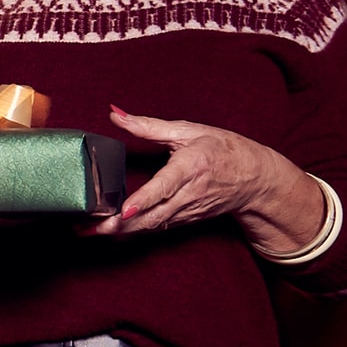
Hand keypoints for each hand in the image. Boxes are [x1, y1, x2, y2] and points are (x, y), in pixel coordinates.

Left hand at [85, 107, 324, 250]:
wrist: (256, 178)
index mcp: (192, 166)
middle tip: (91, 228)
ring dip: (123, 231)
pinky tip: (110, 231)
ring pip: (154, 225)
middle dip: (122, 224)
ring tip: (90, 231)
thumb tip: (115, 114)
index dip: (144, 199)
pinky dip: (135, 230)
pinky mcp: (187, 219)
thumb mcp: (188, 130)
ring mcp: (189, 209)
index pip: (165, 186)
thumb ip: (148, 125)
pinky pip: (158, 227)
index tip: (124, 210)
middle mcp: (191, 193)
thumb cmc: (222, 148)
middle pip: (154, 214)